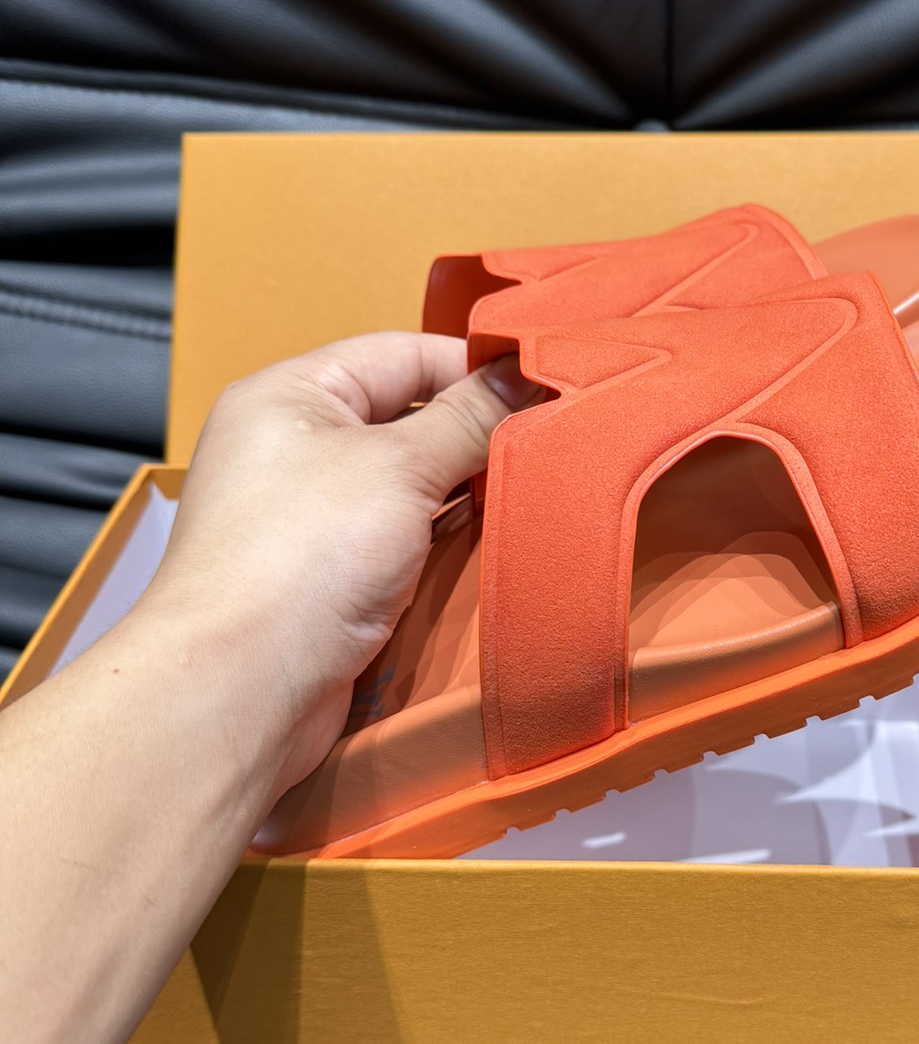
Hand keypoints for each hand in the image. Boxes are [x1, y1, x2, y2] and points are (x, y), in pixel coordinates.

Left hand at [145, 332, 517, 800]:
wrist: (239, 689)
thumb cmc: (299, 559)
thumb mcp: (399, 466)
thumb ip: (469, 418)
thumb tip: (526, 373)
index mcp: (293, 395)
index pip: (402, 354)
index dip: (474, 368)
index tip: (548, 386)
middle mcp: (296, 449)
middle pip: (411, 422)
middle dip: (478, 437)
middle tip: (553, 448)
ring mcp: (312, 519)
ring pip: (414, 490)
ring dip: (468, 499)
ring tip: (533, 499)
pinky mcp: (330, 581)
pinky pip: (404, 547)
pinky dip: (447, 549)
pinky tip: (494, 553)